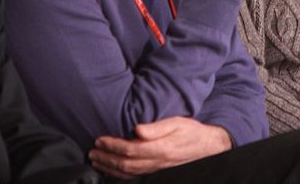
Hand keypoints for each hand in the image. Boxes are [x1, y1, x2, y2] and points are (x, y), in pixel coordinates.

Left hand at [88, 117, 231, 178]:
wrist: (207, 147)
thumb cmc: (191, 132)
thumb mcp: (177, 123)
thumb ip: (157, 127)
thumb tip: (137, 129)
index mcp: (160, 149)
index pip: (129, 149)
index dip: (112, 145)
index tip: (100, 140)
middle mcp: (157, 163)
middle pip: (125, 164)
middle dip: (106, 158)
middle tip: (92, 152)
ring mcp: (156, 170)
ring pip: (127, 174)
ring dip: (109, 168)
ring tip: (96, 161)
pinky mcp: (157, 173)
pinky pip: (134, 177)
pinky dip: (119, 175)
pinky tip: (111, 171)